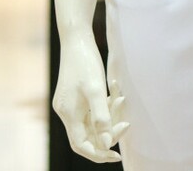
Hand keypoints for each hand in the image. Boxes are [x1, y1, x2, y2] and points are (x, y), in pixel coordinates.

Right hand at [52, 30, 129, 161]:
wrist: (76, 37)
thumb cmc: (85, 61)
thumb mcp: (95, 89)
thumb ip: (101, 117)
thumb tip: (106, 144)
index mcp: (68, 114)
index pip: (81, 145)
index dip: (98, 153)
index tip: (116, 156)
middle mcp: (66, 112)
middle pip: (86, 135)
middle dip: (106, 134)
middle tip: (126, 125)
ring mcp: (69, 103)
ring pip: (90, 121)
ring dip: (108, 116)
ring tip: (122, 101)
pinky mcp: (75, 94)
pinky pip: (91, 109)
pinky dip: (104, 105)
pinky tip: (115, 93)